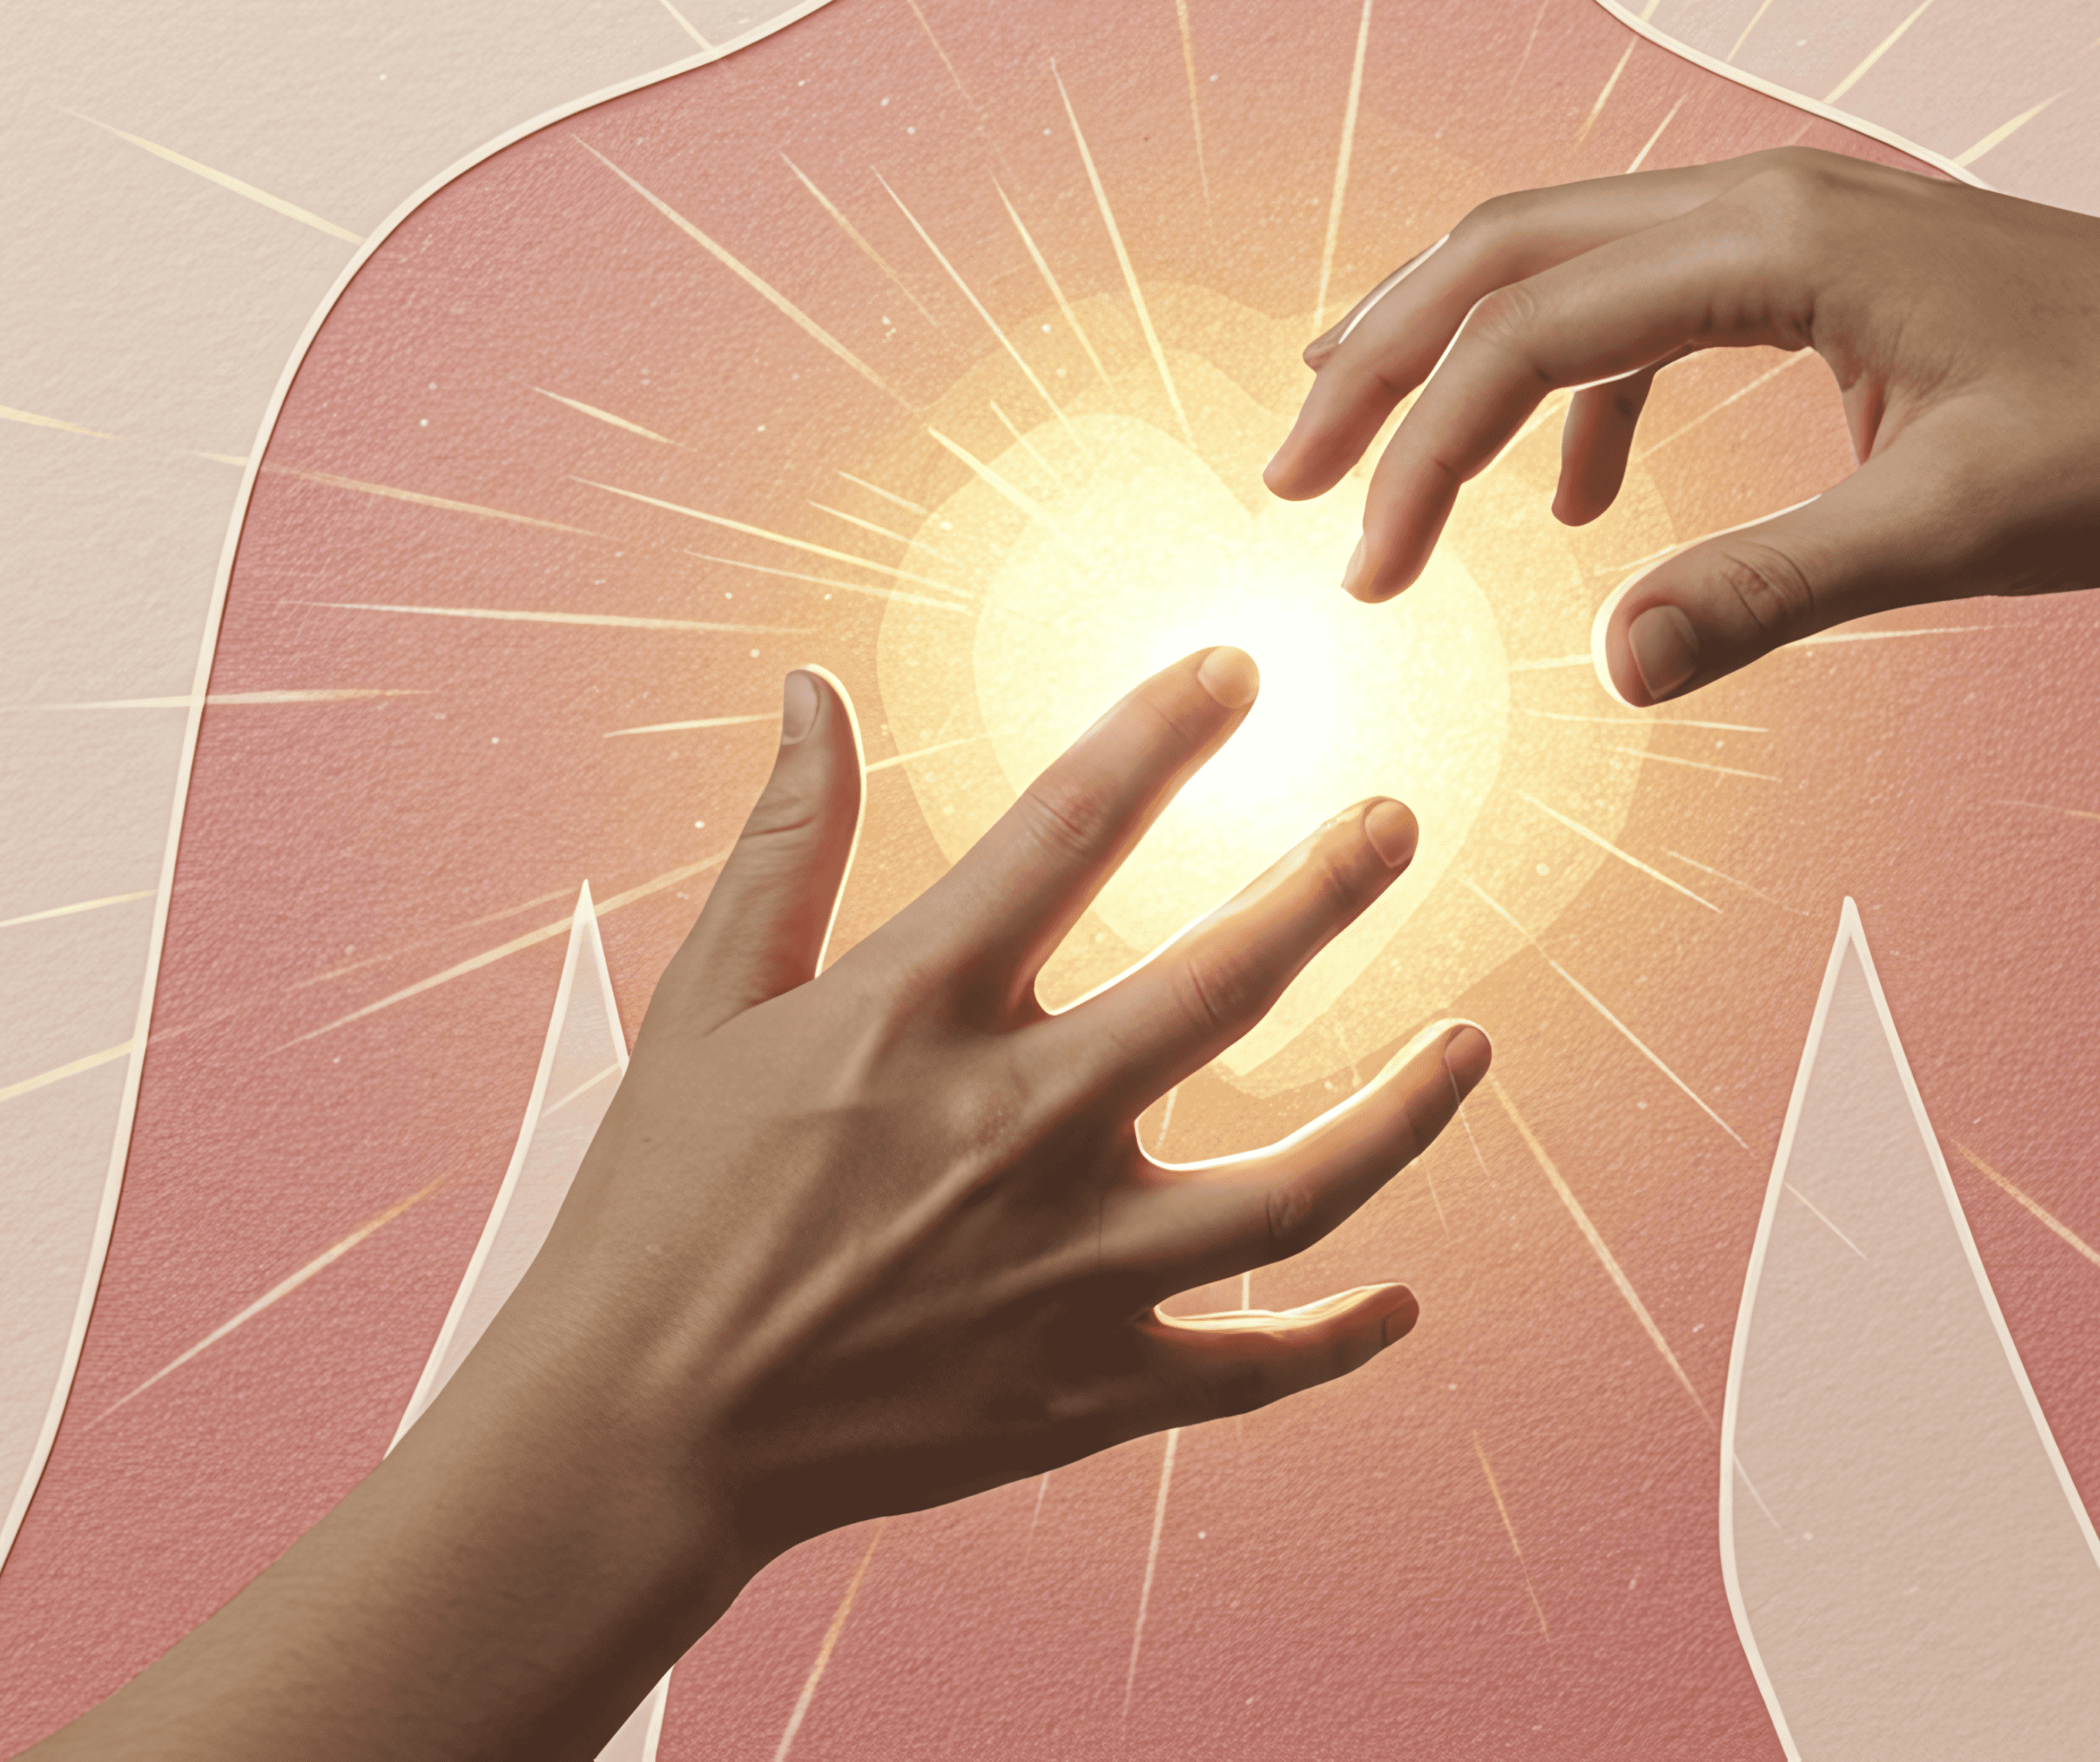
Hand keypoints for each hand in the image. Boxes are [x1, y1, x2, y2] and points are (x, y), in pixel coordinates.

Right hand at [32, 652, 1486, 1761]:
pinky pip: (1251, 1369)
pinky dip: (1337, 1339)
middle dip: (1328, 887)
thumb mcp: (702, 1001)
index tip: (1237, 663)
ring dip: (1399, 1113)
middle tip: (1396, 820)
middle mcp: (1012, 1132)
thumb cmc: (654, 1207)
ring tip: (1470, 1045)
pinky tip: (1403, 1297)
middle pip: (1223, 988)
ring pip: (1293, 1192)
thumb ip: (785, 841)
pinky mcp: (1085, 1394)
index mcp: (913, 1016)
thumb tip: (811, 689)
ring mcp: (1065, 1275)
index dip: (1165, 729)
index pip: (1070, 829)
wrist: (628, 1437)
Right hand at [1264, 148, 2099, 755]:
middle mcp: (1769, 199)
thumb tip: (1611, 669)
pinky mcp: (1830, 266)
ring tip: (1369, 467)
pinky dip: (1577, 387)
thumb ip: (1774, 593)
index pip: (1532, 326)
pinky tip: (1573, 508)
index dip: (1423, 443)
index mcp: (1784, 243)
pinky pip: (1650, 303)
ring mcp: (1798, 221)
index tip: (1364, 571)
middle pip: (1508, 251)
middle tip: (1286, 484)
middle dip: (1384, 363)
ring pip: (1565, 258)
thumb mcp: (1958, 533)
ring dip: (1457, 355)